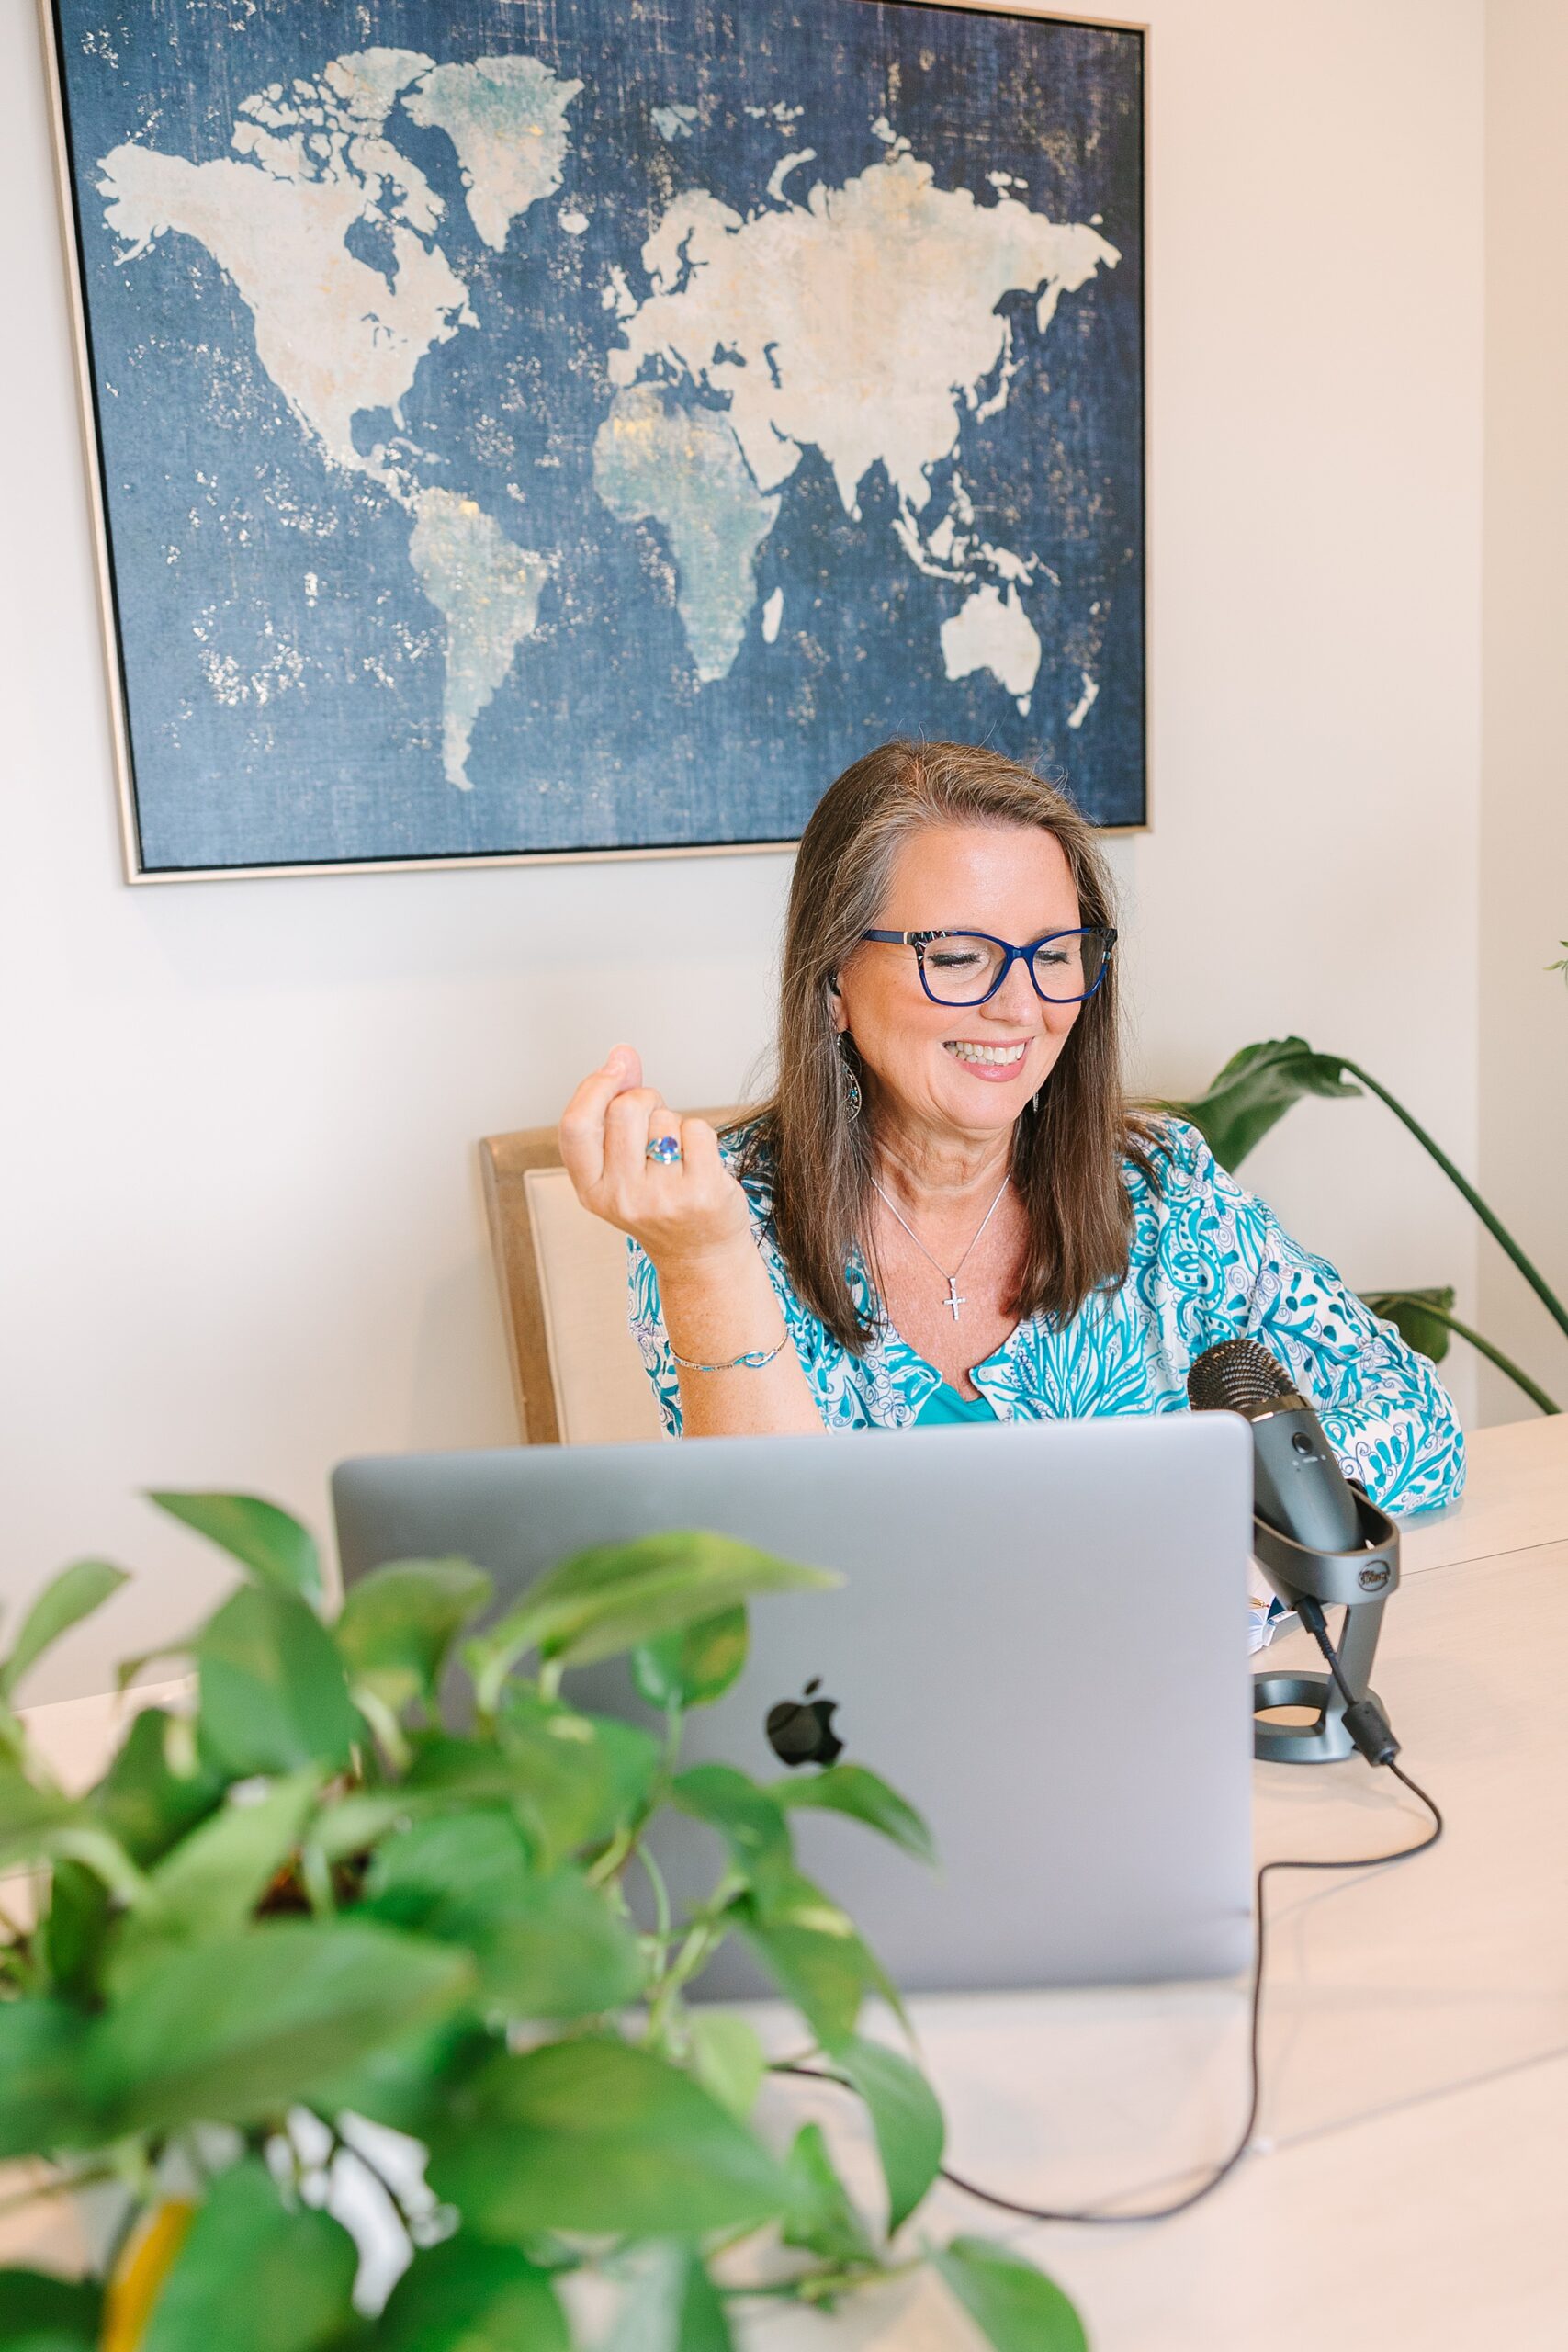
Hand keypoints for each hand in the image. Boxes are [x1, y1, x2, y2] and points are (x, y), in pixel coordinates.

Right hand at [558, 1046, 752, 1271]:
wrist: (700, 1254)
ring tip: (678, 1154)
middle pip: (625, 1109)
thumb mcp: (622, 1164)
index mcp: (590, 1190)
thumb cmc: (659, 1201)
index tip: (615, 1067)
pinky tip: (699, 1162)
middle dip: (645, 1098)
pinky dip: (701, 1135)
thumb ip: (614, 1107)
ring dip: (675, 1122)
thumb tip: (620, 1054)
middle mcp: (621, 1197)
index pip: (575, 1126)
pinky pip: (697, 1129)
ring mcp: (662, 1198)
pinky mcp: (701, 1193)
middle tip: (656, 1118)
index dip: (593, 1087)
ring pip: (665, 1118)